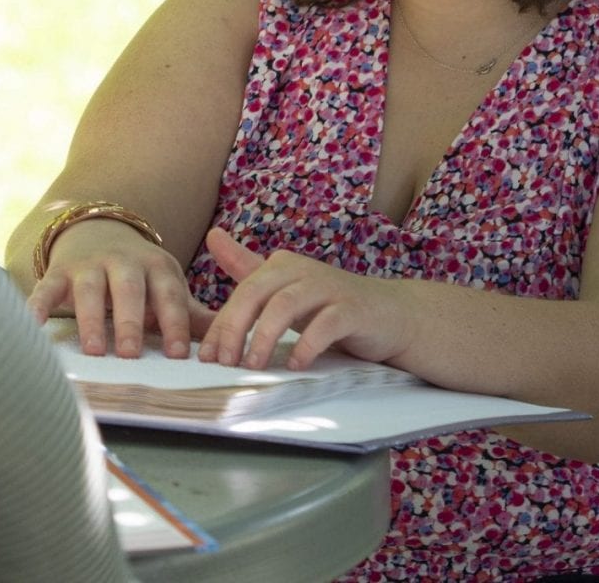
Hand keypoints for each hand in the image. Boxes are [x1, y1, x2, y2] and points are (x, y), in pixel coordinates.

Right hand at [26, 218, 215, 358]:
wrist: (97, 231)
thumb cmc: (139, 276)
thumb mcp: (166, 286)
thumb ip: (190, 315)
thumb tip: (229, 344)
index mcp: (157, 267)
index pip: (169, 296)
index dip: (174, 323)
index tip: (178, 355)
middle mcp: (123, 262)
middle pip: (128, 289)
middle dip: (129, 320)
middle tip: (129, 354)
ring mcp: (88, 265)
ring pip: (89, 289)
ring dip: (90, 318)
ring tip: (92, 349)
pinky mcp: (58, 272)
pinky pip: (47, 288)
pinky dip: (38, 305)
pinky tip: (34, 327)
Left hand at [196, 228, 415, 370]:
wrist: (391, 317)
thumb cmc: (330, 307)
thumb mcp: (284, 290)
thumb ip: (248, 268)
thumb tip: (213, 235)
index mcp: (281, 266)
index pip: (241, 293)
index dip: (221, 325)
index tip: (207, 356)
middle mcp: (302, 270)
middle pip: (257, 293)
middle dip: (235, 328)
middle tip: (223, 362)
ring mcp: (329, 288)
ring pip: (286, 305)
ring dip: (264, 337)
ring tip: (252, 364)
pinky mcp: (353, 309)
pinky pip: (326, 324)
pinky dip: (307, 345)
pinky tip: (295, 364)